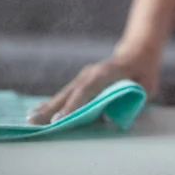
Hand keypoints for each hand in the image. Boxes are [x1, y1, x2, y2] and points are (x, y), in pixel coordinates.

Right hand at [26, 41, 159, 124]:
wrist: (138, 53)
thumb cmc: (144, 72)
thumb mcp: (144, 86)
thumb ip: (130, 99)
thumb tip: (110, 115)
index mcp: (106, 73)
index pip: (87, 91)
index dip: (73, 106)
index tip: (59, 119)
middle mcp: (91, 73)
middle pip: (69, 92)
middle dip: (51, 108)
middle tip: (33, 121)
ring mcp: (85, 75)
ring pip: (64, 93)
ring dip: (47, 106)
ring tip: (30, 118)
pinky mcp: (82, 80)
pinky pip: (66, 92)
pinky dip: (52, 102)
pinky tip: (38, 110)